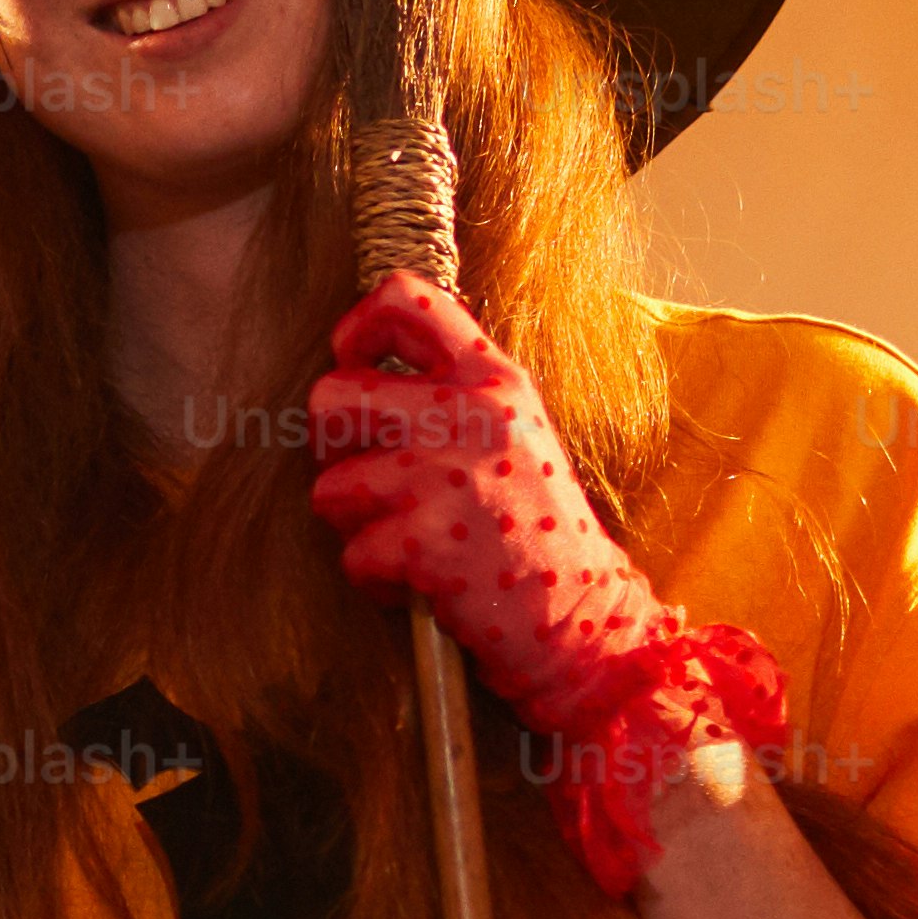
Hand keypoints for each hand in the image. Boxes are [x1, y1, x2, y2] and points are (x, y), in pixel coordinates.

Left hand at [307, 273, 665, 711]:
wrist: (587, 620)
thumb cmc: (539, 530)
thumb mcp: (516, 434)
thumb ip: (456, 395)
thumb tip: (364, 372)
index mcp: (493, 379)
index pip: (408, 298)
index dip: (357, 325)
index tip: (354, 363)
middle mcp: (472, 415)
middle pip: (332, 394)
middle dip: (332, 447)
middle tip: (367, 479)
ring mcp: (447, 477)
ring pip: (329, 486)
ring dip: (354, 525)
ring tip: (406, 540)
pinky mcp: (428, 542)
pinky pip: (353, 553)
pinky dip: (376, 579)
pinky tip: (420, 583)